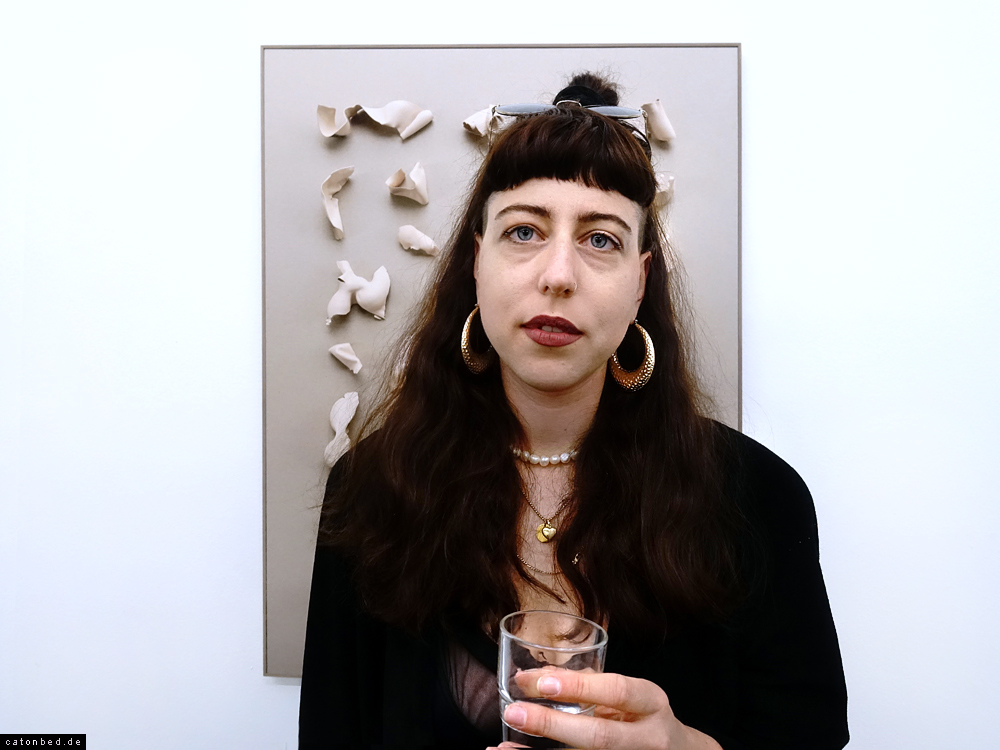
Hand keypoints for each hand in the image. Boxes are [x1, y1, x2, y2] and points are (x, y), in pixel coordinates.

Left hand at [497, 669, 722, 749]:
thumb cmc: (644, 717)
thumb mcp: (630, 696)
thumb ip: (591, 686)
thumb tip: (533, 677)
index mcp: (650, 703)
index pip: (617, 691)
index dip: (580, 686)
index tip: (543, 682)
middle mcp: (647, 738)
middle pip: (600, 736)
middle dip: (553, 725)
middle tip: (514, 711)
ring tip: (502, 747)